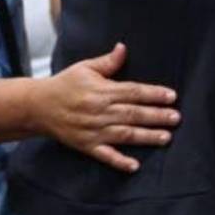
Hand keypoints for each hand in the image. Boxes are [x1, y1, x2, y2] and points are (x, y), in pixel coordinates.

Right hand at [33, 43, 179, 172]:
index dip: (153, 94)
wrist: (37, 106)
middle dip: (156, 115)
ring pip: (124, 134)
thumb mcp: (85, 68)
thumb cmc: (64, 84)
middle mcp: (99, 111)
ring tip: (166, 137)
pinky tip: (135, 166)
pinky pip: (105, 156)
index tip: (171, 96)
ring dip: (146, 136)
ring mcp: (93, 131)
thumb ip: (107, 62)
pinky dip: (120, 161)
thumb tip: (124, 48)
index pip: (132, 92)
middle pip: (132, 113)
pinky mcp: (86, 146)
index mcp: (101, 90)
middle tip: (176, 117)